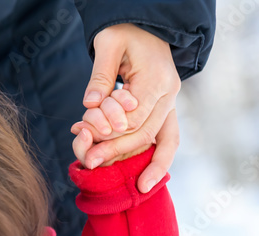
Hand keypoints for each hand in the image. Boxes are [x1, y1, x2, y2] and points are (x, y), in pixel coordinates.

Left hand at [70, 23, 180, 191]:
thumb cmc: (125, 32)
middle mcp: (169, 94)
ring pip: (163, 142)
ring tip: (137, 187)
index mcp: (158, 79)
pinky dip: (158, 160)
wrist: (146, 26)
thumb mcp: (108, 43)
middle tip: (90, 163)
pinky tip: (147, 181)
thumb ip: (100, 74)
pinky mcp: (165, 110)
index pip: (134, 119)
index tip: (87, 146)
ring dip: (145, 164)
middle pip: (145, 134)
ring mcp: (170, 103)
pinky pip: (166, 140)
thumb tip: (90, 103)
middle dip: (117, 152)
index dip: (111, 137)